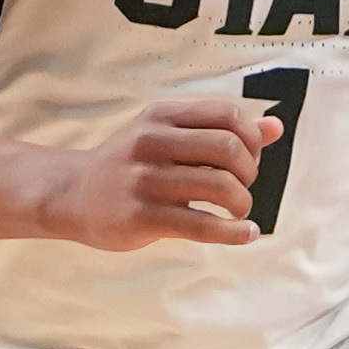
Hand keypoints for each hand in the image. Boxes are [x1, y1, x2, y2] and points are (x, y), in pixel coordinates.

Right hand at [44, 95, 276, 248]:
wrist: (73, 195)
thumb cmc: (130, 164)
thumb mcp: (167, 135)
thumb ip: (219, 130)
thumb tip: (276, 127)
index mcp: (162, 116)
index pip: (229, 115)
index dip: (252, 138)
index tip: (248, 158)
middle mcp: (152, 142)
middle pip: (229, 148)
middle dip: (249, 171)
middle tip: (240, 186)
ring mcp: (145, 180)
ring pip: (220, 187)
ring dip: (242, 203)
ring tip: (237, 211)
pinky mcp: (142, 217)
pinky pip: (202, 225)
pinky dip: (234, 232)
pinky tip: (245, 233)